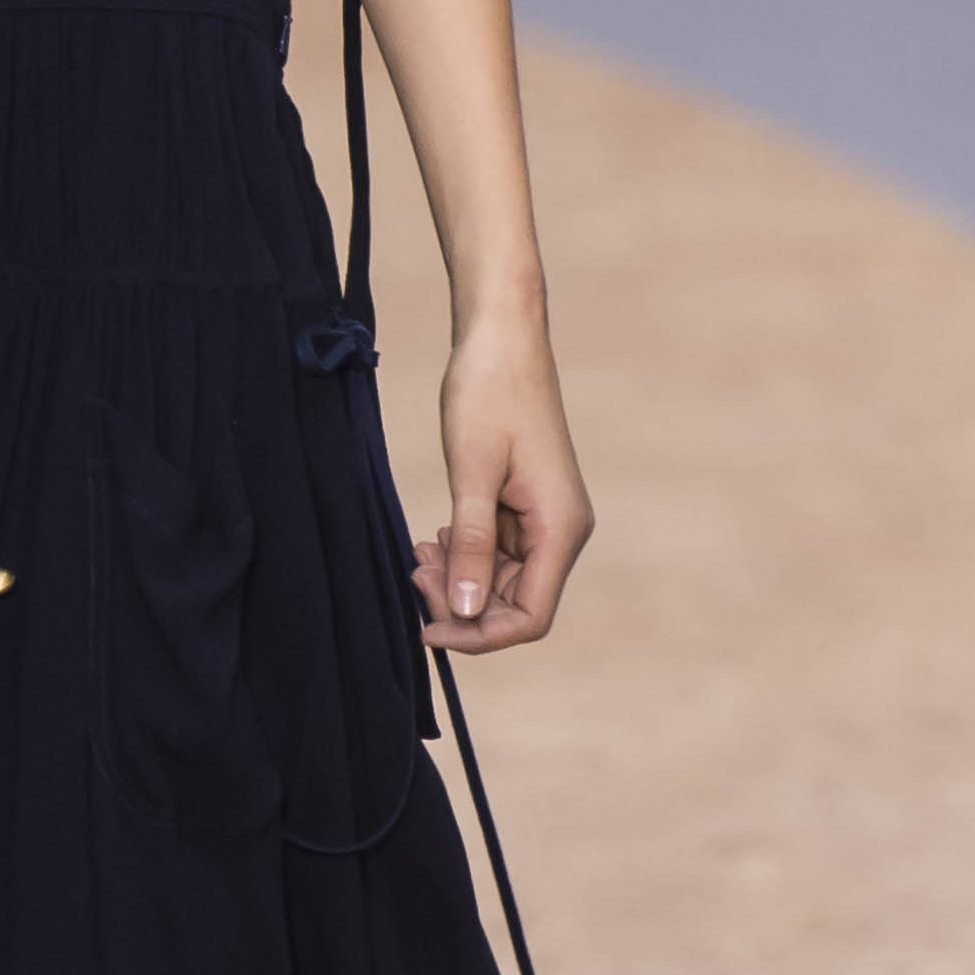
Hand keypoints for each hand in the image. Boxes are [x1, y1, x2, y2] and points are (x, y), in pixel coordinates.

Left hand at [415, 313, 590, 656]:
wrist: (502, 338)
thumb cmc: (488, 395)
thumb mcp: (472, 473)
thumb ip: (472, 545)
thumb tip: (466, 611)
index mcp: (560, 529)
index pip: (529, 618)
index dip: (479, 636)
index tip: (427, 627)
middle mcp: (561, 532)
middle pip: (513, 605)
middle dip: (461, 603)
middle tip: (413, 571)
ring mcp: (545, 520)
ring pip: (501, 582)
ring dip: (458, 579)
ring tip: (418, 553)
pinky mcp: (527, 507)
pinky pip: (497, 554)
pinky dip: (465, 555)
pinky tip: (437, 537)